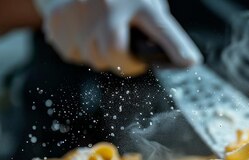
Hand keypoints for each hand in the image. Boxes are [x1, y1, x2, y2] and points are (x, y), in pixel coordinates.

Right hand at [34, 0, 201, 75]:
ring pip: (94, 58)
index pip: (160, 26)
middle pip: (115, 51)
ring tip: (103, 36)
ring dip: (103, 57)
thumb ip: (154, 24)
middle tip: (132, 61)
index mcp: (138, 0)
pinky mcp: (59, 21)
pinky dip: (80, 50)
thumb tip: (172, 56)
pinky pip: (73, 54)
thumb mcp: (143, 0)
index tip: (189, 61)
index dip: (175, 46)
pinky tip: (83, 32)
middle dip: (126, 64)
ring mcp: (81, 12)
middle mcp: (109, 5)